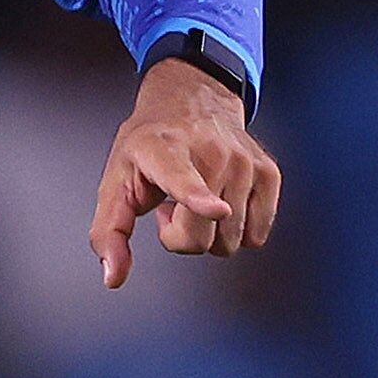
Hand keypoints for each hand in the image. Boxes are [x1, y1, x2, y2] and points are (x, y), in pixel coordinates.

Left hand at [88, 57, 280, 288]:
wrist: (191, 99)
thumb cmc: (148, 147)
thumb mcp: (116, 181)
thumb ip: (109, 232)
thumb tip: (113, 278)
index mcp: (162, 150)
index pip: (181, 177)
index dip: (197, 197)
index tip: (215, 208)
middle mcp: (210, 151)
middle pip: (203, 235)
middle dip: (181, 236)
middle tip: (169, 206)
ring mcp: (244, 160)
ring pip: (232, 242)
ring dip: (209, 233)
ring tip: (195, 199)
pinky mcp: (268, 172)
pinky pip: (257, 236)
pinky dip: (236, 230)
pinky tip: (220, 200)